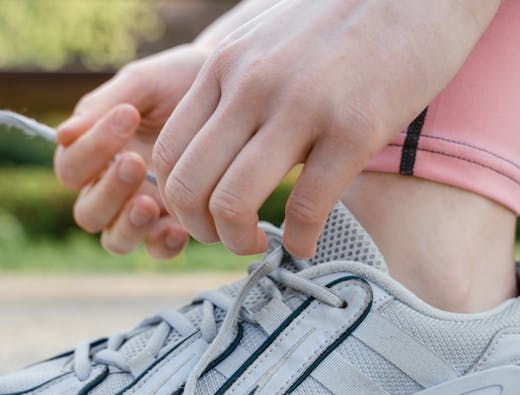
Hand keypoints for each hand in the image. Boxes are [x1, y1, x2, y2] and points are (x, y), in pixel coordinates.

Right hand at [54, 45, 208, 258]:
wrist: (231, 90)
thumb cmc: (176, 82)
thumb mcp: (142, 84)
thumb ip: (103, 106)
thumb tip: (61, 135)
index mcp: (93, 154)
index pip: (70, 168)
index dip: (90, 149)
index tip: (127, 116)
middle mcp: (110, 189)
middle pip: (88, 213)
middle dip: (108, 192)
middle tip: (135, 163)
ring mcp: (141, 211)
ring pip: (115, 240)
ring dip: (128, 225)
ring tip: (150, 203)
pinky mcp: (174, 224)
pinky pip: (157, 250)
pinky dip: (162, 244)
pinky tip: (178, 228)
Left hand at [153, 0, 499, 256]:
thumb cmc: (344, 23)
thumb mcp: (267, 44)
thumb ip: (236, 89)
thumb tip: (220, 150)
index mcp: (223, 67)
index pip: (167, 153)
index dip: (175, 200)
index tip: (203, 213)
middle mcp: (250, 86)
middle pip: (187, 186)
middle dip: (200, 230)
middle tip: (228, 238)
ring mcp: (300, 107)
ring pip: (233, 202)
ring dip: (238, 242)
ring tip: (259, 245)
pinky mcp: (353, 128)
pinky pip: (306, 207)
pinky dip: (299, 240)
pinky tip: (307, 242)